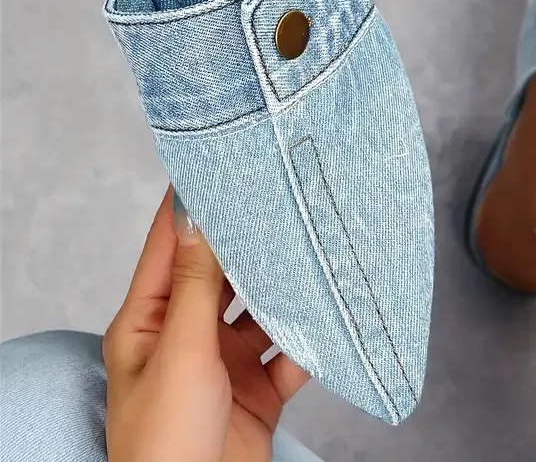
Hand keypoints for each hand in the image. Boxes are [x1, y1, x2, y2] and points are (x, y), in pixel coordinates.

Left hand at [103, 187, 308, 461]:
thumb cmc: (163, 444)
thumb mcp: (180, 353)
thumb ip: (196, 283)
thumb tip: (195, 215)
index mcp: (150, 321)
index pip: (168, 244)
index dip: (190, 202)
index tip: (217, 161)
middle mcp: (189, 334)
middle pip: (221, 271)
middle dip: (248, 240)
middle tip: (279, 198)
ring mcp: (225, 360)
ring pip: (261, 307)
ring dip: (284, 287)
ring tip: (310, 250)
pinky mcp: (259, 386)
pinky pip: (289, 349)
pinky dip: (308, 336)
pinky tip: (326, 316)